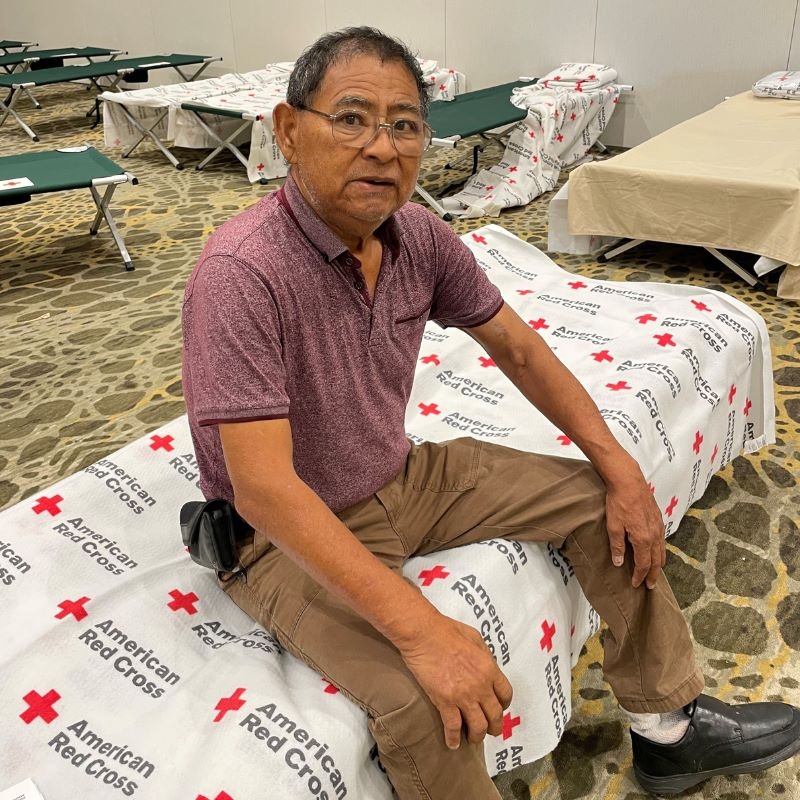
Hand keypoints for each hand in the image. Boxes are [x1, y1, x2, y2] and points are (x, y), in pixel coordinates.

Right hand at [398, 614, 512, 748]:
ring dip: (477, 736)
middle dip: (494, 726)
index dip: (504, 704)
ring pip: (478, 726)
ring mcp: (463, 695)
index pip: (505, 694)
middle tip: (490, 729)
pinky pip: (453, 727)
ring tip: (473, 738)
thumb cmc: (446, 631)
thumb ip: (484, 654)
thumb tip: (486, 664)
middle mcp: (480, 685)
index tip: (499, 708)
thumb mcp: (475, 637)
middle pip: (495, 715)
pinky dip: (454, 738)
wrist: (424, 634)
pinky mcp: (445, 701)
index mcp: (489, 668)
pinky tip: (453, 743)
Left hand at [605, 469, 665, 589]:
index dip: (640, 576)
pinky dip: (660, 549)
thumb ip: (617, 546)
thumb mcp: (613, 526)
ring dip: (659, 563)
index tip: (636, 584)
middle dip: (653, 574)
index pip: (644, 564)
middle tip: (651, 586)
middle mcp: (654, 535)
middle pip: (657, 560)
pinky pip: (662, 539)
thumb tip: (620, 563)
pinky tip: (656, 550)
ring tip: (655, 571)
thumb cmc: (618, 502)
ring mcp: (658, 526)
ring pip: (662, 550)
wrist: (628, 481)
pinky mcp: (658, 517)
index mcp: (643, 539)